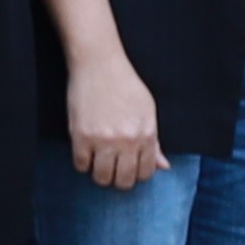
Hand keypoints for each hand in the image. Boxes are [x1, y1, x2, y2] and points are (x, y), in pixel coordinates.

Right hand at [61, 51, 163, 194]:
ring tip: (98, 161)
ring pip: (101, 178)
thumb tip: (164, 167)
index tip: (129, 167)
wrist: (99, 63)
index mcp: (147, 134)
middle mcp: (127, 140)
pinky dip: (82, 162)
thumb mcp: (147, 110)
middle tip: (113, 168)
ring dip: (99, 173)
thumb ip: (155, 141)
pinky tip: (85, 151)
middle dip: (118, 179)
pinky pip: (80, 165)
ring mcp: (103, 140)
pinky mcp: (81, 136)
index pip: (145, 173)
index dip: (137, 174)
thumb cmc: (125, 84)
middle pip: (123, 181)